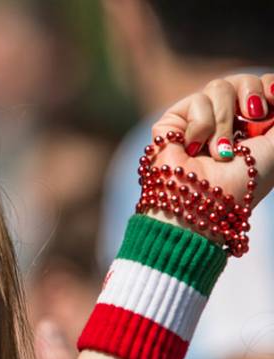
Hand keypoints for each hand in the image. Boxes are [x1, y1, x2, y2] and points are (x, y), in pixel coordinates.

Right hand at [147, 75, 273, 250]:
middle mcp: (223, 120)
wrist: (205, 201)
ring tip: (218, 152)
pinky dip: (201, 127)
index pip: (259, 86)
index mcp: (249, 126)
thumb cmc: (242, 183)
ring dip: (223, 123)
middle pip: (240, 80)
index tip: (268, 106)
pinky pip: (196, 101)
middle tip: (253, 117)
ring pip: (218, 87)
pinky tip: (194, 149)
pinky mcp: (172, 121)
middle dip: (250, 95)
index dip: (267, 88)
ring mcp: (196, 119)